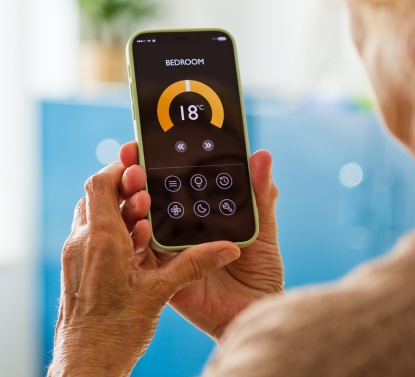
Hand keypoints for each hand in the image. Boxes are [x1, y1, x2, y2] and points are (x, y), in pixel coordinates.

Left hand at [49, 158, 239, 376]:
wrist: (85, 366)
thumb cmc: (116, 332)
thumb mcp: (160, 293)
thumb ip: (195, 264)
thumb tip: (228, 248)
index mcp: (102, 240)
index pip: (101, 184)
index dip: (119, 169)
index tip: (139, 166)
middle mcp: (83, 242)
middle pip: (97, 195)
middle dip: (123, 188)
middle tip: (147, 191)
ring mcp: (77, 255)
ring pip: (93, 213)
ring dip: (118, 208)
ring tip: (145, 217)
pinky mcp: (77, 268)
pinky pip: (92, 234)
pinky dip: (113, 228)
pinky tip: (136, 243)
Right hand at [115, 142, 283, 341]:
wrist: (258, 308)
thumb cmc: (261, 266)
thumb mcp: (263, 224)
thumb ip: (260, 192)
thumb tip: (262, 155)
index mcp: (199, 211)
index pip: (175, 180)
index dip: (160, 160)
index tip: (147, 139)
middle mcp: (179, 227)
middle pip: (151, 196)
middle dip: (136, 172)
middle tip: (130, 154)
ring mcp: (168, 250)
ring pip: (140, 221)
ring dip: (133, 200)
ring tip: (134, 181)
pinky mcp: (163, 274)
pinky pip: (145, 255)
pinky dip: (139, 237)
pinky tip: (141, 222)